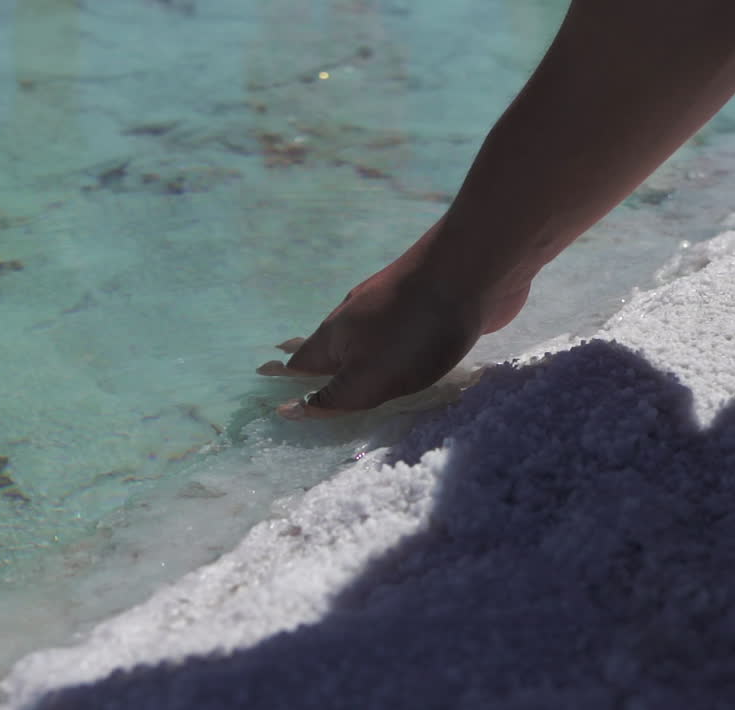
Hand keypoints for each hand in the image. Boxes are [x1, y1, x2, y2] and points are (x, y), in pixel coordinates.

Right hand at [257, 223, 529, 418]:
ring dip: (351, 351)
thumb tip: (288, 412)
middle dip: (314, 361)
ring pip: (364, 335)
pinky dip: (389, 344)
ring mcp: (393, 305)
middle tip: (291, 366)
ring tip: (343, 364)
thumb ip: (332, 399)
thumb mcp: (367, 378)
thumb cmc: (414, 331)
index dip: (284, 377)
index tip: (263, 375)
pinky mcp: (427, 304)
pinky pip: (400, 331)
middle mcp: (357, 316)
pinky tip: (399, 347)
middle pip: (330, 345)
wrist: (471, 270)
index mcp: (337, 336)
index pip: (301, 363)